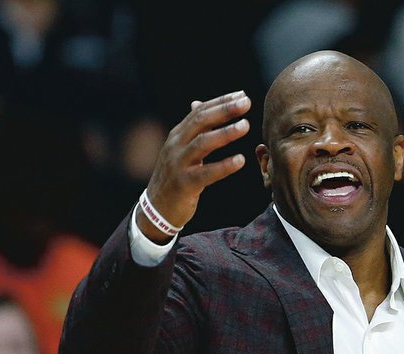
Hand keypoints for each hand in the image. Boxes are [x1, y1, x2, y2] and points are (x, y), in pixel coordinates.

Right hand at [137, 91, 251, 242]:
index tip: (242, 95)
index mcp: (177, 135)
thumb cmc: (175, 176)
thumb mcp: (181, 149)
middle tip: (246, 103)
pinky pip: (206, 173)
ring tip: (246, 126)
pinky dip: (223, 166)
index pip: (200, 112)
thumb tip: (198, 103)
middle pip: (200, 121)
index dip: (221, 102)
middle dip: (224, 110)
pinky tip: (240, 160)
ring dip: (225, 133)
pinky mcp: (184, 184)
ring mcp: (178, 164)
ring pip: (202, 143)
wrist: (157, 207)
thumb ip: (192, 129)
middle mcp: (176, 145)